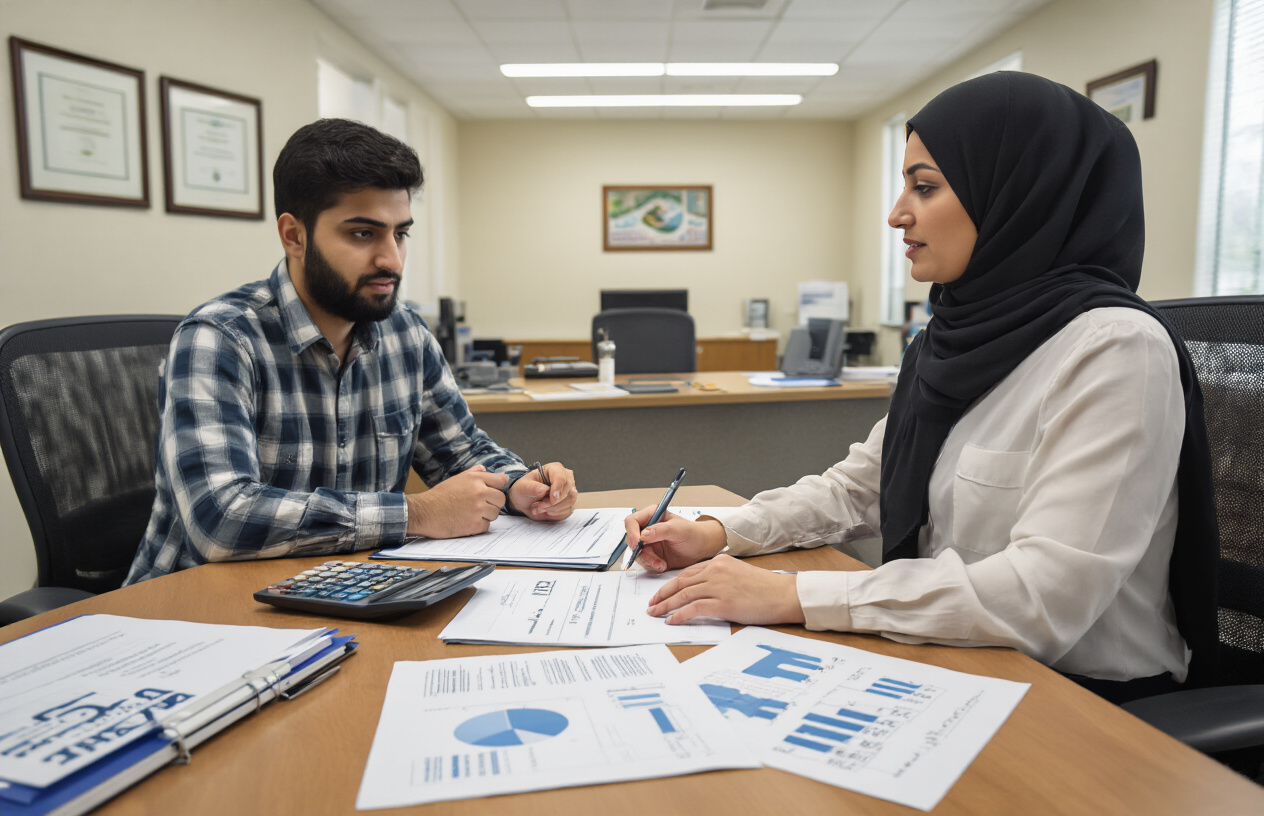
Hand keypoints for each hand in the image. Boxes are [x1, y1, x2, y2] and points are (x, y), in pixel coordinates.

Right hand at [406, 465, 505, 537]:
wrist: (424, 512)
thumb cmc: (439, 495)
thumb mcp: (456, 479)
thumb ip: (473, 473)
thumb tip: (485, 469)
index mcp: (475, 479)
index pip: (502, 481)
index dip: (498, 487)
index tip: (493, 492)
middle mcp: (479, 492)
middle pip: (501, 499)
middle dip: (493, 503)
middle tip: (480, 506)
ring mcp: (477, 509)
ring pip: (495, 514)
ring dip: (485, 516)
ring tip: (470, 514)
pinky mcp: (474, 525)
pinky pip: (486, 526)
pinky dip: (478, 526)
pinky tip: (466, 522)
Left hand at [508, 462, 577, 519]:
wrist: (525, 500)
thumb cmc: (525, 489)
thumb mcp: (523, 487)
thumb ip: (533, 487)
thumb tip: (544, 490)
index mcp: (554, 469)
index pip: (562, 477)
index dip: (558, 489)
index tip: (552, 500)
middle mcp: (565, 478)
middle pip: (568, 490)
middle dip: (553, 502)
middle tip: (538, 506)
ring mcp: (569, 491)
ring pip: (570, 501)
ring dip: (554, 508)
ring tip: (539, 508)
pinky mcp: (568, 503)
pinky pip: (568, 510)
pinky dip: (556, 514)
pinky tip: (546, 511)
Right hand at [624, 508, 726, 572]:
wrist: (701, 549)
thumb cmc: (693, 534)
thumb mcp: (679, 530)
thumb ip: (661, 530)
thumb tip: (644, 534)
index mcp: (653, 516)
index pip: (632, 521)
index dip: (632, 532)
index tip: (638, 543)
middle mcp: (648, 529)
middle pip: (632, 539)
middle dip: (640, 550)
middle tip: (652, 557)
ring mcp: (648, 543)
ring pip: (637, 553)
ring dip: (648, 560)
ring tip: (661, 563)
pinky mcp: (651, 555)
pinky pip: (644, 562)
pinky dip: (651, 565)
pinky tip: (662, 565)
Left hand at [647, 554, 804, 625]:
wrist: (783, 594)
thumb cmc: (765, 588)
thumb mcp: (738, 574)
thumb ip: (720, 578)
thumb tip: (702, 591)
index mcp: (718, 562)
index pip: (688, 573)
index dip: (671, 584)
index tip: (661, 593)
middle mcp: (715, 571)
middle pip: (680, 582)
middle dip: (662, 594)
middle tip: (651, 604)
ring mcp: (718, 586)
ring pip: (683, 595)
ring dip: (666, 606)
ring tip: (655, 613)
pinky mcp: (722, 603)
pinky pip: (693, 609)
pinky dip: (679, 616)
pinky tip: (671, 621)